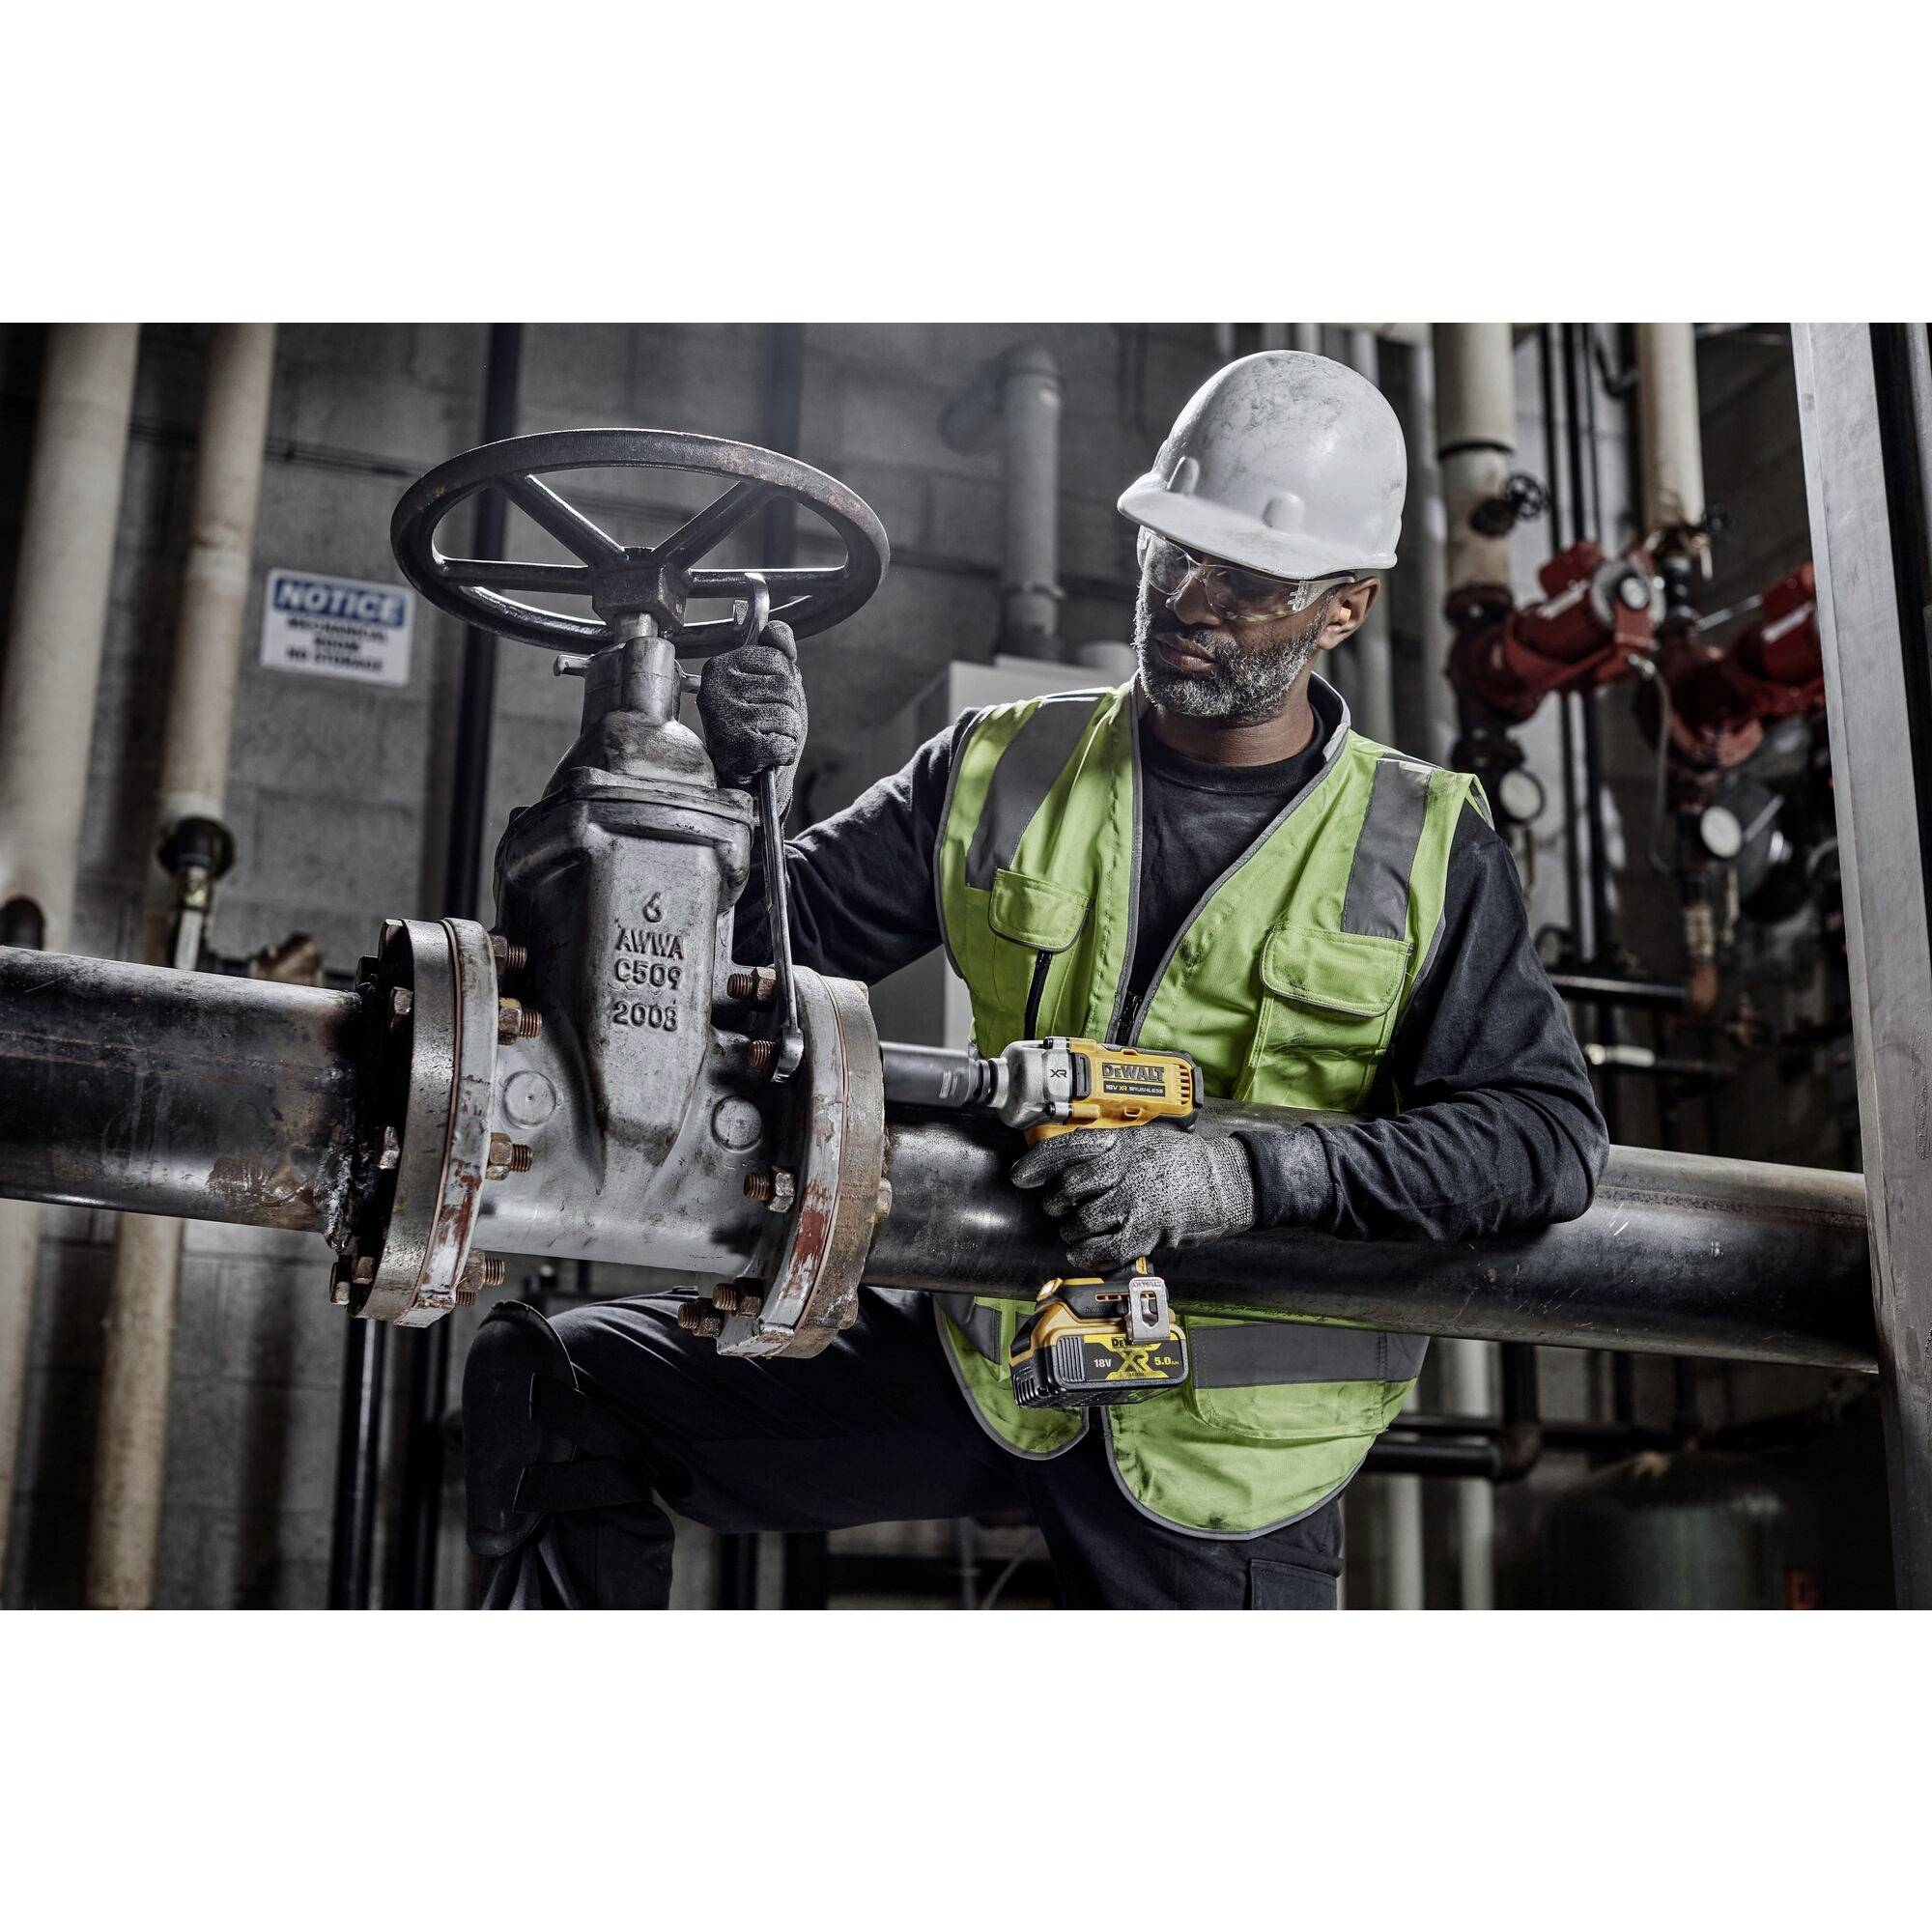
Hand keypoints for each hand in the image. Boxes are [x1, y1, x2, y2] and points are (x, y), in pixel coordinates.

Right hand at [697, 619, 805, 813]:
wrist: (738, 777)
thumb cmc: (753, 727)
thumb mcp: (764, 683)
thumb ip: (775, 653)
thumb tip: (777, 629)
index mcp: (720, 667)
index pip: (779, 660)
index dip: (785, 682)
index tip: (766, 697)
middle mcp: (717, 688)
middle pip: (787, 686)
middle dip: (788, 708)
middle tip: (767, 723)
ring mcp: (726, 717)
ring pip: (788, 715)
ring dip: (787, 732)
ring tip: (766, 738)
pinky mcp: (737, 746)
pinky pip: (785, 742)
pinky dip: (784, 753)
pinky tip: (767, 755)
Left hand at [1009, 1121, 1256, 1274]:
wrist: (1230, 1180)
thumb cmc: (1185, 1162)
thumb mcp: (1145, 1140)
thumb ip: (1110, 1149)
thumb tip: (1067, 1163)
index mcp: (1123, 1142)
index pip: (1068, 1147)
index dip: (1038, 1164)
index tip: (1021, 1177)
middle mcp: (1126, 1168)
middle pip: (1069, 1187)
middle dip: (1056, 1202)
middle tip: (1058, 1208)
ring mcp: (1138, 1200)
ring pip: (1083, 1220)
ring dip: (1073, 1230)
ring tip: (1076, 1230)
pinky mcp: (1150, 1229)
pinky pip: (1106, 1248)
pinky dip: (1088, 1253)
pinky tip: (1084, 1252)